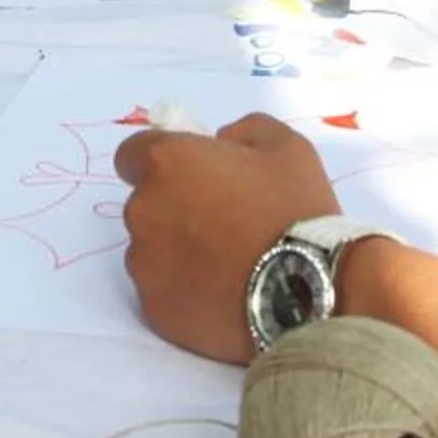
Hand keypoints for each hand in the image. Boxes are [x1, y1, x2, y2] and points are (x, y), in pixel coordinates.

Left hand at [114, 114, 340, 364]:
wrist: (306, 291)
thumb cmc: (293, 209)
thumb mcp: (286, 147)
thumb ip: (246, 130)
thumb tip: (222, 139)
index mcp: (165, 163)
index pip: (132, 154)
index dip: (162, 163)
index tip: (192, 175)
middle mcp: (142, 211)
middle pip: (146, 204)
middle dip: (174, 208)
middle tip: (222, 222)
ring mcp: (144, 265)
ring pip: (151, 250)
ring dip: (177, 250)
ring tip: (226, 263)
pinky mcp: (154, 308)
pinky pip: (163, 290)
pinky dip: (184, 289)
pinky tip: (223, 292)